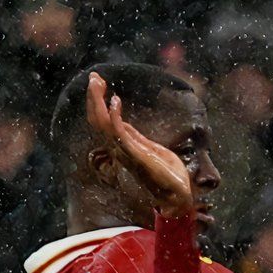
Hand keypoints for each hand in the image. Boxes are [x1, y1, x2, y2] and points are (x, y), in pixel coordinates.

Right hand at [86, 73, 196, 218]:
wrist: (178, 195)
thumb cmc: (168, 175)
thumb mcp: (151, 149)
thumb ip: (135, 137)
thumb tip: (122, 123)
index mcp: (124, 146)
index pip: (105, 121)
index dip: (99, 102)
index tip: (99, 83)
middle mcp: (120, 148)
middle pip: (99, 120)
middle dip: (94, 98)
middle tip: (94, 76)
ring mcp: (125, 152)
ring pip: (103, 124)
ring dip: (98, 101)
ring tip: (97, 82)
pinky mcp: (135, 155)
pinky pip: (118, 133)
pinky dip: (115, 116)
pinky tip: (115, 101)